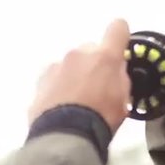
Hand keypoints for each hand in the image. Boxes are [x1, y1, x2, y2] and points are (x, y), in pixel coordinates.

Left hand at [29, 19, 131, 133]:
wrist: (65, 136)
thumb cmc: (100, 119)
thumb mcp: (123, 100)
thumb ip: (119, 78)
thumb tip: (115, 70)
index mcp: (105, 57)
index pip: (118, 28)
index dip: (120, 36)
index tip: (119, 46)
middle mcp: (80, 54)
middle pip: (91, 50)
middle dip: (94, 64)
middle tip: (96, 88)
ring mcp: (57, 65)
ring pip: (71, 64)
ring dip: (74, 75)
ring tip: (76, 101)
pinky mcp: (41, 79)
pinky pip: (54, 77)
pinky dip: (58, 86)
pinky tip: (61, 106)